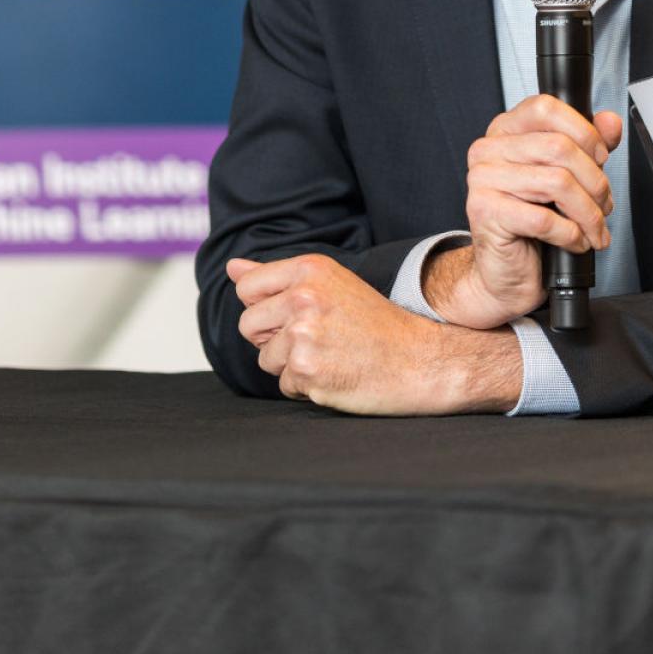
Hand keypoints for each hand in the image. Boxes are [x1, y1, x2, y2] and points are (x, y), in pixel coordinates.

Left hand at [227, 253, 522, 414]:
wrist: (421, 361)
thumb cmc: (377, 324)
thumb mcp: (330, 284)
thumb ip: (276, 276)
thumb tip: (232, 266)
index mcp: (309, 269)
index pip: (248, 287)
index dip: (266, 306)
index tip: (296, 314)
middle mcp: (304, 296)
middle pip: (249, 325)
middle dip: (273, 339)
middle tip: (318, 339)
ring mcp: (304, 334)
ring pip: (265, 358)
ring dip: (291, 365)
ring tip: (331, 356)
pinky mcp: (307, 371)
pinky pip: (284, 385)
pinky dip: (306, 387)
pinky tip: (337, 374)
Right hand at [424, 94, 621, 329]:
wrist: (507, 271)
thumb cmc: (533, 222)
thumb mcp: (566, 176)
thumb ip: (587, 145)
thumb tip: (610, 121)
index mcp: (506, 131)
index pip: (545, 107)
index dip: (583, 130)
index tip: (600, 155)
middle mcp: (488, 149)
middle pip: (559, 147)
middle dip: (595, 181)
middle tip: (604, 205)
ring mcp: (483, 179)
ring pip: (557, 183)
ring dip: (588, 213)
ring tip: (594, 228)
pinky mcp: (486, 212)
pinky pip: (544, 219)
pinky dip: (571, 234)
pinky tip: (574, 241)